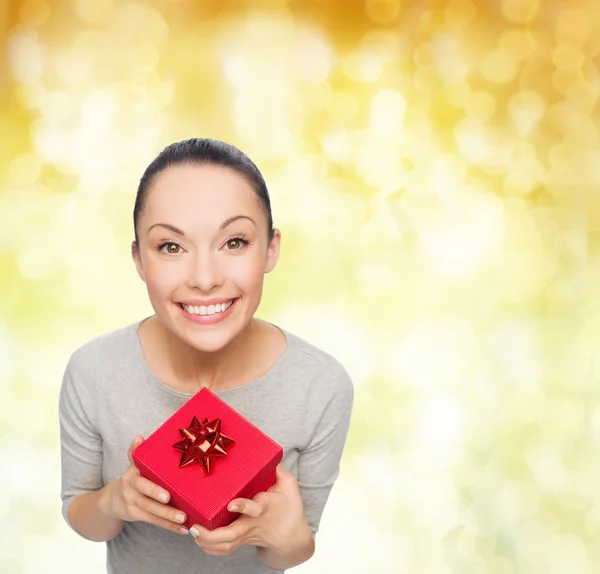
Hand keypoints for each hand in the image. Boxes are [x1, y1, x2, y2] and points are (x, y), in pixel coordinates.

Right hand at [99, 435, 188, 534]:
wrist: (112, 500)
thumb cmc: (132, 478)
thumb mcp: (132, 465)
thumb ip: (136, 453)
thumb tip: (139, 436)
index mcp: (132, 473)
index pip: (141, 477)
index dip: (152, 485)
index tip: (166, 493)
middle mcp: (130, 488)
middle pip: (146, 496)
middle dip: (160, 501)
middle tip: (174, 504)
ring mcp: (132, 503)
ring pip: (151, 511)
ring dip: (168, 517)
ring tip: (184, 519)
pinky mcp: (135, 515)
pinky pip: (154, 521)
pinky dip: (169, 526)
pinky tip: (183, 529)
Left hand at [190, 465, 312, 556]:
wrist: (292, 537)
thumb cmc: (290, 508)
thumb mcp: (290, 486)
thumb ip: (279, 470)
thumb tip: (267, 455)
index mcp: (265, 507)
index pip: (254, 509)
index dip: (243, 506)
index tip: (231, 503)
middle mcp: (253, 523)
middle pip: (232, 535)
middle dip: (211, 534)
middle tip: (195, 527)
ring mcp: (246, 534)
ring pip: (226, 545)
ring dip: (207, 542)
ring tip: (193, 531)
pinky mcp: (242, 541)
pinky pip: (224, 549)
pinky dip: (210, 548)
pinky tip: (198, 540)